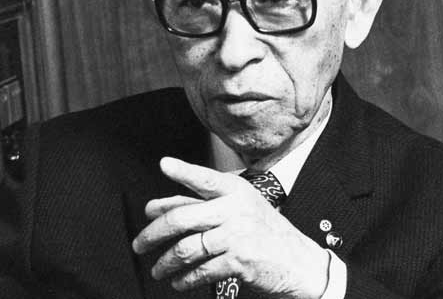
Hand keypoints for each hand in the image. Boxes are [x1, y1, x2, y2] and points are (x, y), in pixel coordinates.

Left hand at [132, 157, 329, 298]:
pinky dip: (185, 279)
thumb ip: (201, 204)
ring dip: (166, 262)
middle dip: (154, 232)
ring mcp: (237, 234)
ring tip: (158, 269)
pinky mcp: (239, 260)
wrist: (298, 260)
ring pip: (187, 247)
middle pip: (183, 217)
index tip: (164, 164)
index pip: (205, 179)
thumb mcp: (240, 207)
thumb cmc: (265, 231)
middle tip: (139, 243)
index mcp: (236, 190)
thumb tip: (159, 206)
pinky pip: (201, 270)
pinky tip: (179, 282)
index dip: (183, 170)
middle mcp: (235, 208)